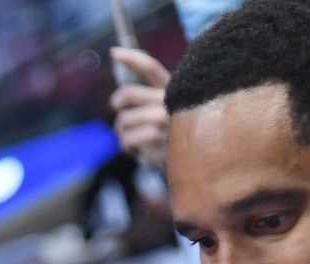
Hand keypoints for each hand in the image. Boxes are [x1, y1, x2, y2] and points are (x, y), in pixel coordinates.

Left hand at [109, 47, 171, 171]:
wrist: (195, 164)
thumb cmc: (176, 137)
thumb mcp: (167, 114)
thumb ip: (148, 102)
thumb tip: (118, 99)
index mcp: (172, 90)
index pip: (150, 68)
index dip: (131, 58)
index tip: (113, 53)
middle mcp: (169, 102)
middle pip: (127, 94)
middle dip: (117, 104)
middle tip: (117, 110)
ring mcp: (163, 120)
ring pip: (123, 120)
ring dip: (122, 132)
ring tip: (133, 139)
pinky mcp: (156, 140)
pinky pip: (126, 140)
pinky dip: (127, 147)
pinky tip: (138, 151)